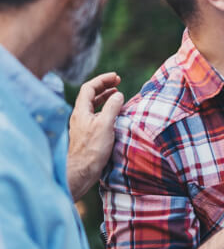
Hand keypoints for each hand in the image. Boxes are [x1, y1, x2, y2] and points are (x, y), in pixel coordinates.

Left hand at [67, 72, 122, 199]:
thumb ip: (112, 107)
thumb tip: (118, 95)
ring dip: (104, 97)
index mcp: (81, 111)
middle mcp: (79, 116)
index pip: (89, 88)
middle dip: (104, 86)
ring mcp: (82, 125)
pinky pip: (95, 115)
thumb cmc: (92, 149)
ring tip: (117, 94)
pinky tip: (113, 114)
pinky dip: (105, 109)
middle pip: (90, 95)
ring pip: (93, 105)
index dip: (102, 80)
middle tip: (118, 82)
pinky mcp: (87, 134)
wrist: (81, 171)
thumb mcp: (105, 125)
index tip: (116, 77)